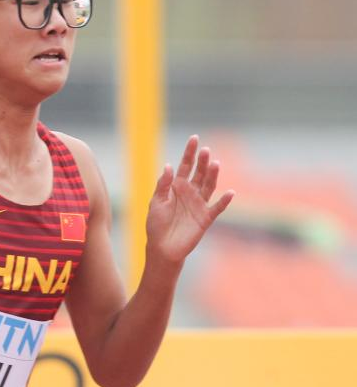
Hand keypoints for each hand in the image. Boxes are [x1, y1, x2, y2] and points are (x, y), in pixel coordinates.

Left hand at [146, 136, 234, 263]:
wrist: (162, 247)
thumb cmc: (156, 225)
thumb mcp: (156, 202)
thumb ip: (163, 185)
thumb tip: (168, 166)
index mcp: (177, 187)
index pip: (185, 166)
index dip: (190, 153)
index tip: (194, 139)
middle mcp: (190, 193)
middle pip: (199, 173)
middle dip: (202, 162)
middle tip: (205, 150)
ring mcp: (199, 204)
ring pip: (209, 186)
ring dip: (212, 176)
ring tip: (215, 164)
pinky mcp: (205, 218)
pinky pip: (217, 208)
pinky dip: (224, 201)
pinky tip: (230, 193)